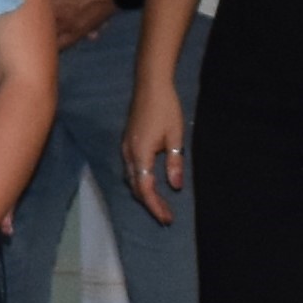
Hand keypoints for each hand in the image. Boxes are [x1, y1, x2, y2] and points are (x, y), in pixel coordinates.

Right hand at [122, 78, 187, 221]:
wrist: (150, 84)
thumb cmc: (166, 108)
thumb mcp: (175, 136)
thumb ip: (174, 162)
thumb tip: (175, 187)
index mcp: (141, 153)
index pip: (145, 189)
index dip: (156, 206)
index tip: (167, 218)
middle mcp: (129, 153)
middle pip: (136, 187)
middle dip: (150, 204)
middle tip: (166, 216)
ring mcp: (126, 148)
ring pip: (132, 179)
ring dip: (144, 193)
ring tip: (160, 204)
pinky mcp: (128, 143)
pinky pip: (132, 169)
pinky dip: (140, 181)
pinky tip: (151, 184)